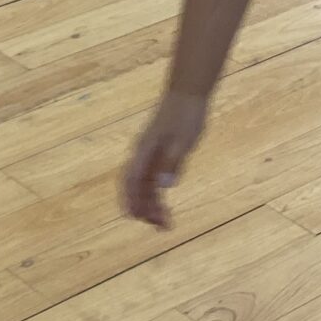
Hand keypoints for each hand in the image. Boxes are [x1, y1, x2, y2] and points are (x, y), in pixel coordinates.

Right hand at [121, 94, 207, 226]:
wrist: (188, 93)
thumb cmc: (186, 115)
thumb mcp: (184, 140)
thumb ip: (173, 162)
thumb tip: (165, 186)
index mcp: (145, 151)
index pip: (132, 182)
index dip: (135, 202)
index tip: (145, 220)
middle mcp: (142, 153)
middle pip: (135, 187)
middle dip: (144, 208)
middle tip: (162, 226)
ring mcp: (149, 153)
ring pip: (143, 184)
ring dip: (150, 203)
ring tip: (164, 221)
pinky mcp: (158, 152)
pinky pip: (151, 177)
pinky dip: (155, 192)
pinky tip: (163, 202)